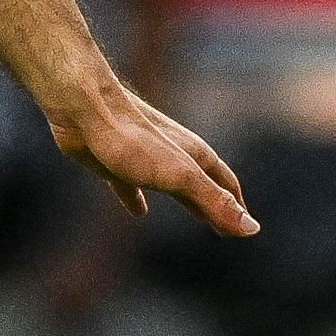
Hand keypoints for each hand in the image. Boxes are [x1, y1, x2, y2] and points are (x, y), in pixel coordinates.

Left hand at [49, 79, 256, 234]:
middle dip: (214, 206)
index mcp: (192, 156)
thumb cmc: (133, 139)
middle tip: (225, 228)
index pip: (225, 184)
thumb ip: (213, 200)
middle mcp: (172, 154)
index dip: (237, 207)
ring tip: (194, 216)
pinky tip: (138, 210)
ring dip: (184, 201)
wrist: (83, 107)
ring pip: (170, 184)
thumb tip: (252, 228)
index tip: (246, 228)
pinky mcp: (113, 162)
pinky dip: (137, 198)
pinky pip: (130, 185)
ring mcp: (142, 157)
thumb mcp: (180, 176)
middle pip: (200, 185)